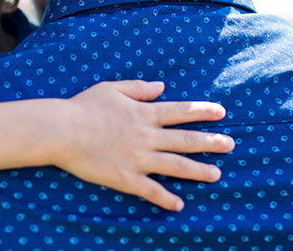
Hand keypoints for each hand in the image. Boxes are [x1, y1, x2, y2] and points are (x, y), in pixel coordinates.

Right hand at [53, 80, 233, 211]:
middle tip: (230, 144)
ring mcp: (138, 159)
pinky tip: (179, 204)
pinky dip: (166, 198)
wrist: (62, 130)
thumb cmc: (83, 107)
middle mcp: (146, 137)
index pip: (180, 111)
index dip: (202, 111)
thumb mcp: (111, 89)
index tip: (221, 112)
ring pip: (176, 166)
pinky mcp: (125, 178)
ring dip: (199, 171)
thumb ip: (138, 88)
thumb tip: (161, 87)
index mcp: (143, 114)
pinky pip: (151, 191)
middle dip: (210, 142)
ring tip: (216, 174)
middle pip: (186, 140)